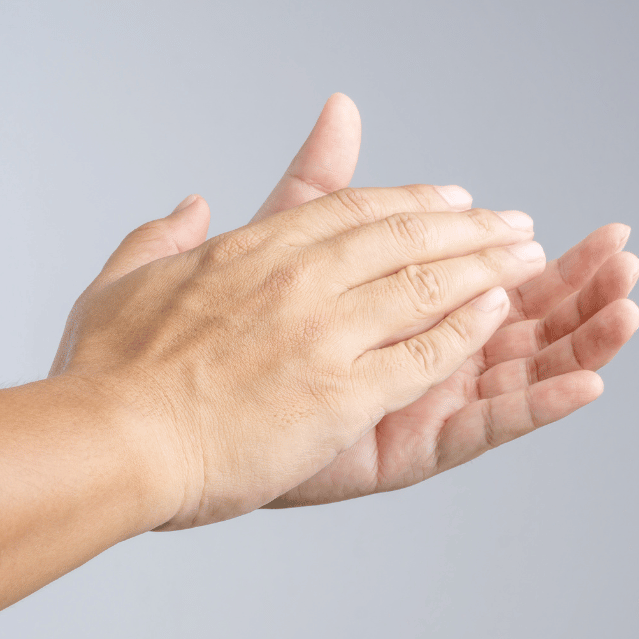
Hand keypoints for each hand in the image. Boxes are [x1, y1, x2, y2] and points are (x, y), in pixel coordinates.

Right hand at [50, 184, 546, 528]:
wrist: (110, 441)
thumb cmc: (106, 373)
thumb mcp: (126, 278)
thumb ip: (164, 234)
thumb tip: (192, 203)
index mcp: (253, 249)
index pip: (352, 209)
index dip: (412, 199)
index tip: (452, 197)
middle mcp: (299, 278)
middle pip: (406, 237)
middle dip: (470, 226)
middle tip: (514, 222)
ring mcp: (326, 334)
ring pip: (428, 286)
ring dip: (488, 268)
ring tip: (532, 258)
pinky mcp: (344, 395)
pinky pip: (425, 354)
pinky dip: (468, 329)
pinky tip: (501, 313)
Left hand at [248, 95, 638, 505]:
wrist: (163, 413)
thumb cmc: (226, 332)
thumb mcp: (288, 238)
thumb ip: (329, 183)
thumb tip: (344, 108)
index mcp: (407, 314)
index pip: (494, 278)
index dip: (547, 256)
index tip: (602, 229)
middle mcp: (422, 359)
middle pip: (520, 323)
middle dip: (577, 290)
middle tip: (626, 256)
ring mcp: (421, 405)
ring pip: (517, 371)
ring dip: (577, 340)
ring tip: (627, 304)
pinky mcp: (412, 448)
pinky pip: (485, 427)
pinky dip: (538, 405)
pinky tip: (587, 378)